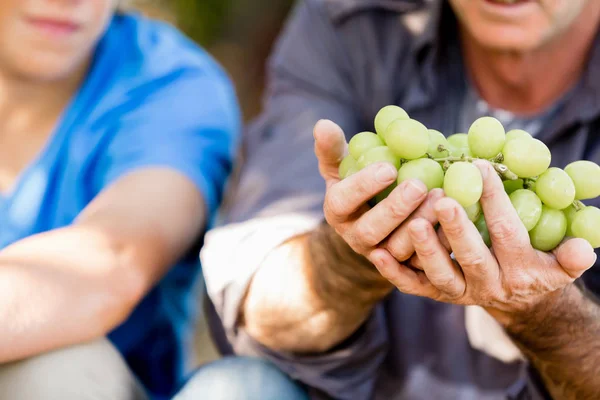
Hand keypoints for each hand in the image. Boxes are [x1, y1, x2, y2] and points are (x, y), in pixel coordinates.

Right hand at [314, 119, 442, 267]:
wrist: (377, 218)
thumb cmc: (360, 183)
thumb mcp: (343, 165)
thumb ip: (333, 148)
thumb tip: (322, 124)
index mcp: (338, 212)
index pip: (343, 201)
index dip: (363, 186)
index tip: (389, 167)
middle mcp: (356, 238)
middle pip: (371, 231)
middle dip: (395, 209)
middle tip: (419, 185)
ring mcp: (382, 255)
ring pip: (399, 249)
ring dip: (421, 225)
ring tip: (443, 198)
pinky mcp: (408, 267)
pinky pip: (424, 261)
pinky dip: (442, 242)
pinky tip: (459, 219)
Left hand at [371, 159, 597, 324]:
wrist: (517, 301)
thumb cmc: (536, 266)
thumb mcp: (559, 264)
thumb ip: (569, 256)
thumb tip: (584, 250)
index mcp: (520, 271)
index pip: (507, 233)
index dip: (494, 201)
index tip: (479, 167)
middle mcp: (488, 285)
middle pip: (471, 257)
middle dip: (458, 229)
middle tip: (443, 200)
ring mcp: (459, 292)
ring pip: (439, 275)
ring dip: (425, 250)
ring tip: (413, 223)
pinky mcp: (435, 294)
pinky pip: (413, 287)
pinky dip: (394, 273)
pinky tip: (376, 253)